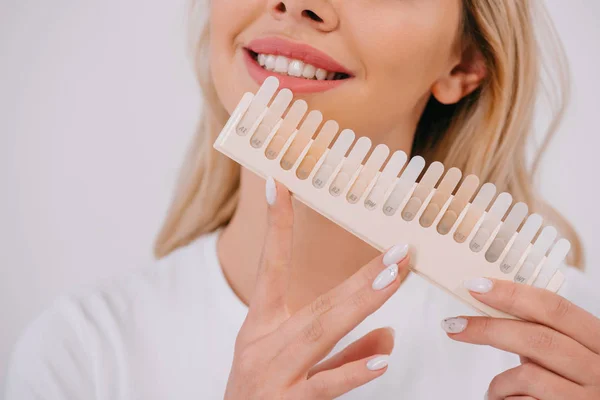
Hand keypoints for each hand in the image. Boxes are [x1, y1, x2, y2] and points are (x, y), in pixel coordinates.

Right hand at [224, 177, 409, 399]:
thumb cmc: (262, 396)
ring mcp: (272, 374)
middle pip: (317, 304)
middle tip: (398, 251)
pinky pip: (322, 386)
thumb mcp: (295, 367)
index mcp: (260, 327)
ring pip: (321, 333)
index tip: (279, 185)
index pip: (270, 267)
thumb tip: (388, 338)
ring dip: (360, 303)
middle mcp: (263, 344)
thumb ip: (342, 354)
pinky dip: (351, 370)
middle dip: (359, 277)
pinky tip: (382, 358)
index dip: (275, 226)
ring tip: (394, 278)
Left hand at [442, 278, 599, 399]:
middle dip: (489, 329)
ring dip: (499, 382)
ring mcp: (586, 396)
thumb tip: (494, 308)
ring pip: (527, 375)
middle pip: (537, 338)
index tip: (477, 286)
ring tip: (496, 391)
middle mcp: (599, 368)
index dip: (513, 294)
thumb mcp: (567, 353)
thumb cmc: (575, 385)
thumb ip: (542, 333)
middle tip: (456, 325)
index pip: (555, 307)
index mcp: (598, 339)